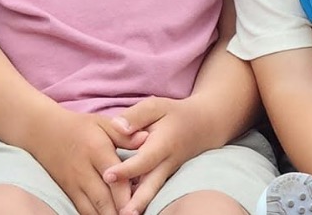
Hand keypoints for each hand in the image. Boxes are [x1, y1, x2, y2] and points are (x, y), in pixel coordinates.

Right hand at [32, 109, 133, 214]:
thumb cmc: (79, 127)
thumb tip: (147, 140)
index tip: (139, 206)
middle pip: (103, 199)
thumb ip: (124, 135)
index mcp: (97, 151)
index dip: (127, 196)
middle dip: (119, 213)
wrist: (43, 131)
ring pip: (91, 209)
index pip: (115, 178)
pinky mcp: (67, 192)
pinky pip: (81, 210)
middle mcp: (84, 170)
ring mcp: (73, 184)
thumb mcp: (102, 124)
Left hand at [101, 97, 212, 214]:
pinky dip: (141, 201)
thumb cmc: (174, 115)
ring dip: (140, 205)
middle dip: (137, 201)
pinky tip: (127, 208)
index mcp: (163, 144)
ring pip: (153, 192)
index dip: (126, 168)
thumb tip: (117, 127)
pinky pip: (152, 191)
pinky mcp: (164, 179)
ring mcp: (168, 174)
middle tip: (123, 214)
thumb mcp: (156, 106)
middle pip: (151, 184)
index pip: (143, 159)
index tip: (107, 175)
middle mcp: (167, 163)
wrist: (203, 127)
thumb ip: (136, 116)